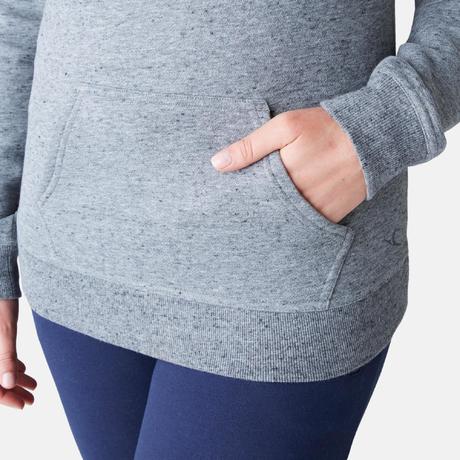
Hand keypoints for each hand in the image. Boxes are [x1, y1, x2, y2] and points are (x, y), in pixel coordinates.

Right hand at [0, 299, 36, 409]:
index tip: (24, 404)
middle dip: (12, 391)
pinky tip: (23, 368)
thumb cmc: (0, 304)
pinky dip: (10, 364)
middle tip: (32, 399)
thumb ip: (5, 357)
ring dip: (13, 378)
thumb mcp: (5, 332)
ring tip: (33, 385)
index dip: (6, 398)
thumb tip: (6, 384)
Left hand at [210, 107, 365, 223]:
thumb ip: (250, 146)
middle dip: (254, 210)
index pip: (250, 198)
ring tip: (265, 208)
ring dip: (274, 217)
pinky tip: (287, 212)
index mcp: (283, 179)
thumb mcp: (285, 127)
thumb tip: (216, 164)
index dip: (238, 197)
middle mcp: (298, 201)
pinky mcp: (331, 217)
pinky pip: (305, 226)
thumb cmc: (326, 128)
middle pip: (266, 213)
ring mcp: (316, 212)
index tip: (226, 198)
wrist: (373, 137)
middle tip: (239, 209)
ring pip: (284, 222)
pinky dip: (295, 221)